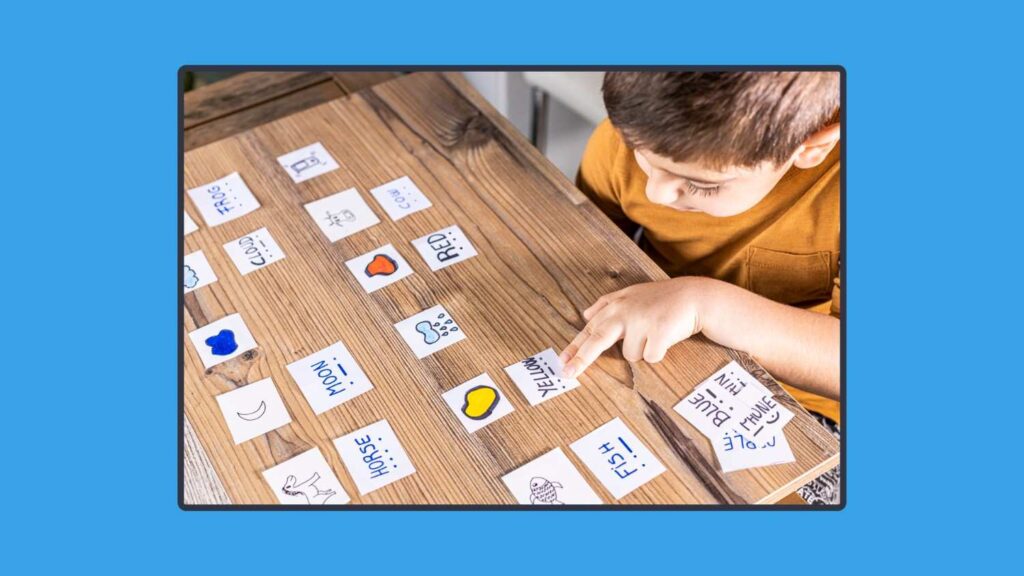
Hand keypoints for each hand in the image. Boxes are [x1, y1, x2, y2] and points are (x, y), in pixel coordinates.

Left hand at [559, 277, 714, 378]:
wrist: (694, 296)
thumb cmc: (662, 299)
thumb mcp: (633, 294)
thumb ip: (607, 304)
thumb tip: (585, 315)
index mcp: (616, 305)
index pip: (590, 328)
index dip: (575, 346)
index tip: (561, 362)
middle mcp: (625, 311)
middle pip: (597, 339)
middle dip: (582, 358)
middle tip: (567, 373)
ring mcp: (641, 320)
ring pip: (631, 355)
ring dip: (643, 350)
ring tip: (655, 333)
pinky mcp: (658, 331)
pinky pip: (650, 357)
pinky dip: (658, 353)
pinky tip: (666, 337)